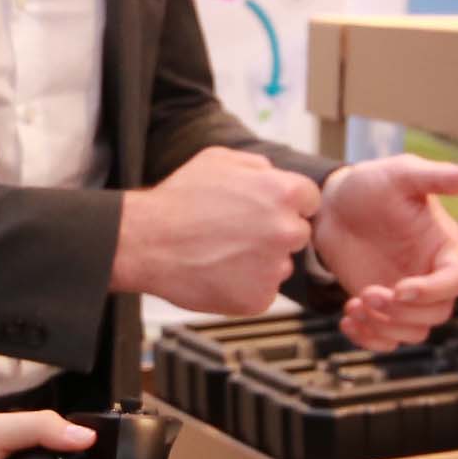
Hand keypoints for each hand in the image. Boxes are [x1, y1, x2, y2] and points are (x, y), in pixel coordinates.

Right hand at [115, 145, 319, 316]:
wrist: (148, 242)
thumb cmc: (178, 200)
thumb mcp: (217, 159)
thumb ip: (257, 165)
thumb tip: (274, 174)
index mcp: (284, 192)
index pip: (309, 201)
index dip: (286, 204)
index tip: (264, 211)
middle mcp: (286, 230)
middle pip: (297, 234)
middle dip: (275, 233)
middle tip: (238, 233)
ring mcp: (274, 268)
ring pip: (280, 264)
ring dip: (260, 261)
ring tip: (222, 252)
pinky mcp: (259, 299)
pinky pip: (262, 291)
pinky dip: (244, 286)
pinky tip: (219, 272)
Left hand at [312, 155, 457, 349]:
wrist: (334, 204)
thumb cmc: (373, 184)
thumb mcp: (405, 174)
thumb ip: (442, 177)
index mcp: (445, 248)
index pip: (457, 282)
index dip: (433, 291)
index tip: (399, 288)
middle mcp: (431, 275)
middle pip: (437, 314)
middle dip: (403, 312)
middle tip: (368, 294)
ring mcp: (407, 295)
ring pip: (414, 331)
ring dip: (384, 328)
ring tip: (354, 306)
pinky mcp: (383, 308)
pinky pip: (387, 338)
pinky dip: (368, 338)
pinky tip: (347, 319)